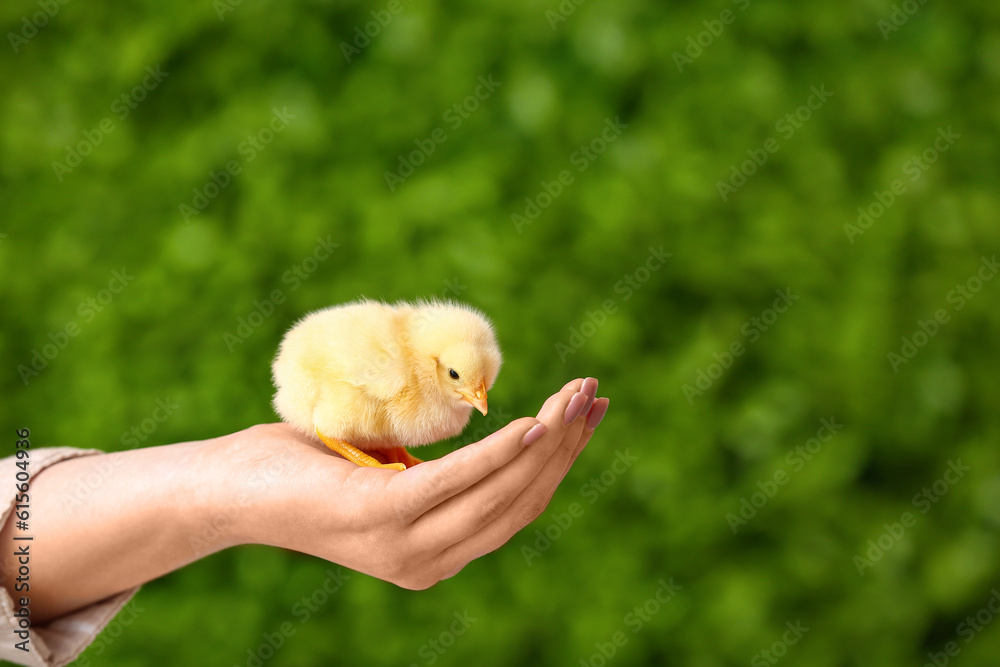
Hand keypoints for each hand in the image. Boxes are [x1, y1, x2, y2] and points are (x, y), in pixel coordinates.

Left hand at [225, 378, 609, 588]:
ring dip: (547, 442)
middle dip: (567, 447)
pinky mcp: (382, 516)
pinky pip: (460, 479)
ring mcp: (405, 545)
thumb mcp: (387, 476)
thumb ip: (436, 478)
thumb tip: (483, 441)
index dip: (560, 464)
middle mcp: (427, 562)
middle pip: (521, 502)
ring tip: (577, 397)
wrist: (228, 489)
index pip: (517, 510)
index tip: (588, 416)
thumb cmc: (307, 470)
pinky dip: (504, 451)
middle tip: (595, 395)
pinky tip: (535, 422)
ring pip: (501, 493)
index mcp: (434, 555)